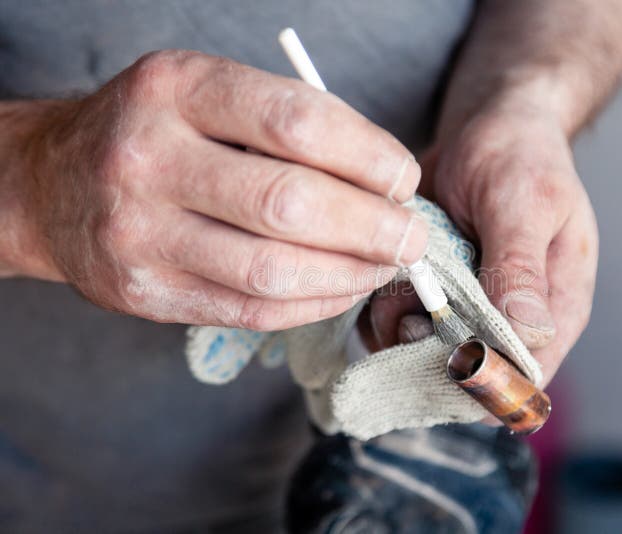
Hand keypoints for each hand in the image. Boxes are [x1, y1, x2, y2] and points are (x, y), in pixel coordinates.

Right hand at [19, 50, 426, 328]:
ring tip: (384, 265)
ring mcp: (140, 233)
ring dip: (350, 274)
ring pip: (272, 271)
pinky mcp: (145, 293)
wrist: (52, 183)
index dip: (368, 156)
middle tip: (411, 237)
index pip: (296, 122)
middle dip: (372, 227)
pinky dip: (313, 304)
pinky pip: (251, 311)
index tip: (404, 177)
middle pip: (289, 204)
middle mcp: (149, 158)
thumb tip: (385, 182)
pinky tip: (343, 288)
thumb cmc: (155, 131)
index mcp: (176, 88)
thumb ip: (287, 126)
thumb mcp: (207, 94)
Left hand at [370, 107, 597, 385]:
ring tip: (400, 282)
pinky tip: (386, 278)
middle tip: (412, 309)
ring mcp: (469, 309)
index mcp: (556, 306)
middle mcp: (513, 318)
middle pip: (471, 374)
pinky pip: (401, 324)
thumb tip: (528, 333)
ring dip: (400, 327)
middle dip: (430, 352)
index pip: (528, 374)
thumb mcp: (525, 203)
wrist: (488, 126)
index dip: (486, 381)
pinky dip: (385, 309)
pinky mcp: (434, 294)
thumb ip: (522, 267)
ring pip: (426, 352)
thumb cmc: (522, 156)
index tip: (445, 357)